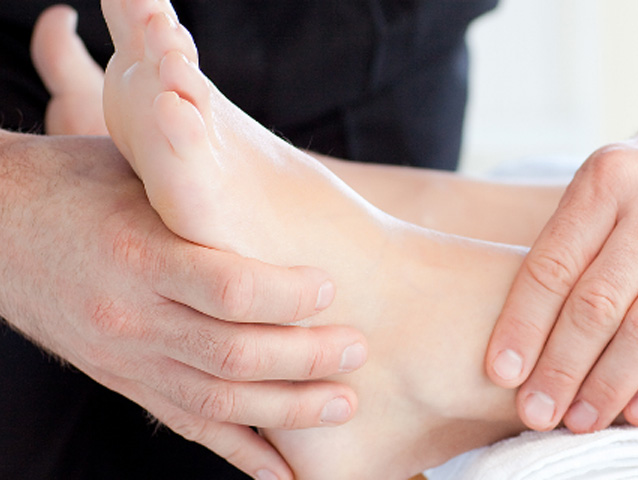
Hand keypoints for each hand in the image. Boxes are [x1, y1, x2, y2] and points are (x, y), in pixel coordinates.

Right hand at [0, 132, 366, 478]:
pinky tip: (282, 470)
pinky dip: (239, 451)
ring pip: (218, 401)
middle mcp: (133, 315)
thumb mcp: (139, 170)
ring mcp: (127, 358)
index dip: (289, 297)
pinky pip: (186, 426)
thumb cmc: (77, 183)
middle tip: (358, 351)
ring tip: (342, 404)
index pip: (230, 289)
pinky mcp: (124, 380)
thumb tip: (265, 176)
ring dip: (288, 410)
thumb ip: (198, 187)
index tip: (331, 289)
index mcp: (140, 252)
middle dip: (306, 360)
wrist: (0, 226)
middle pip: (234, 355)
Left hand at [486, 137, 637, 433]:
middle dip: (562, 365)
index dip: (523, 325)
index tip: (501, 373)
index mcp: (603, 184)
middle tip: (536, 413)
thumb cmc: (624, 199)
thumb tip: (517, 346)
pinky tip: (633, 411)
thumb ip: (565, 254)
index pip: (550, 268)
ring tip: (578, 420)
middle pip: (594, 303)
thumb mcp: (592, 201)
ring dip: (608, 382)